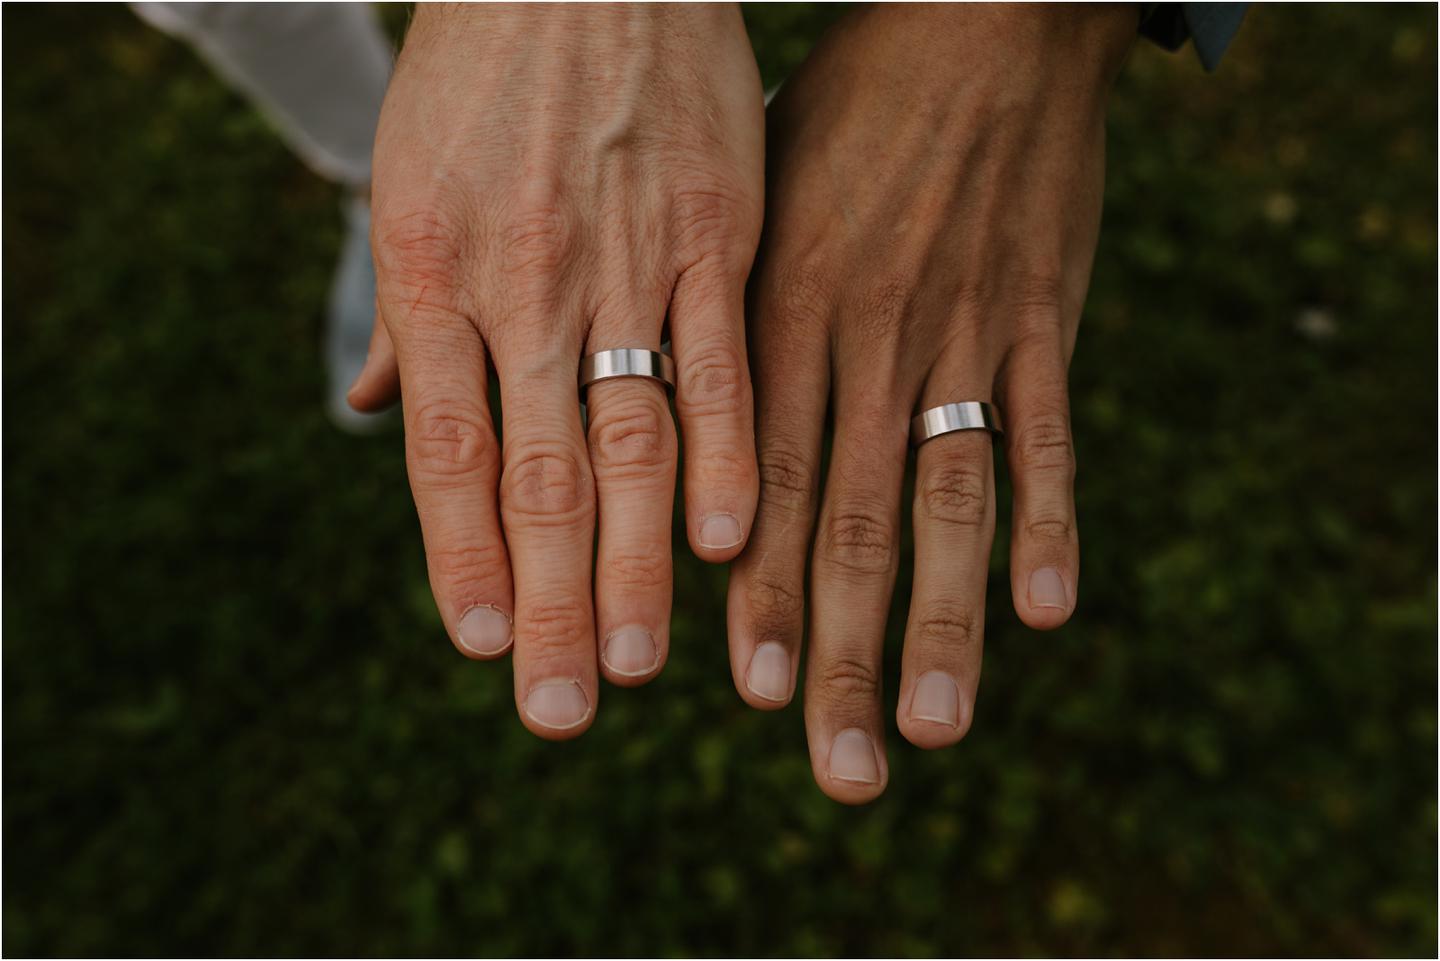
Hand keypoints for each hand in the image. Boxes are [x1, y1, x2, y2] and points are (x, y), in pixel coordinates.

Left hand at [355, 3, 762, 736]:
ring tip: (643, 662)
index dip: (463, 560)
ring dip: (637, 561)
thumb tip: (371, 412)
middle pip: (537, 472)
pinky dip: (723, 454)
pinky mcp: (714, 233)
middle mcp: (524, 282)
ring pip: (630, 437)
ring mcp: (623, 260)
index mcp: (436, 274)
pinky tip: (728, 538)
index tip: (485, 650)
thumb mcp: (409, 181)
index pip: (447, 453)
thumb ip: (406, 314)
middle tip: (563, 708)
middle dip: (551, 602)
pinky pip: (719, 359)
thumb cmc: (484, 76)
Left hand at [728, 4, 1135, 800]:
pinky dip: (1051, 521)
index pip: (755, 479)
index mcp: (776, 312)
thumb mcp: (735, 194)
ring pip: (947, 500)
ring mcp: (961, 330)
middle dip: (839, 651)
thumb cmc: (835, 108)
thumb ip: (689, 312)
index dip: (752, 592)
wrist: (975, 20)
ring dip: (945, 621)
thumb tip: (614, 406)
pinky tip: (1047, 611)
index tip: (745, 691)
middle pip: (847, 521)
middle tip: (837, 766)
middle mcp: (864, 337)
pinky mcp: (1044, 313)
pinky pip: (1046, 431)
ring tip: (935, 728)